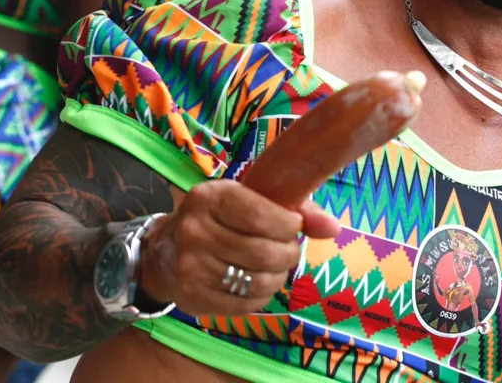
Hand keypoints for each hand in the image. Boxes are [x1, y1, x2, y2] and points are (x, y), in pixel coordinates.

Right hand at [136, 180, 340, 316]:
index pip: (264, 215)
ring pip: (256, 281)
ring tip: (276, 268)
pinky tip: (258, 285)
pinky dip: (261, 297)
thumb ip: (294, 208)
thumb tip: (334, 227)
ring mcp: (189, 266)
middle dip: (288, 254)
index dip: (290, 225)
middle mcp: (193, 229)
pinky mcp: (190, 296)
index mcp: (209, 196)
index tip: (294, 226)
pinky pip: (244, 305)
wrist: (167, 249)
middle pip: (263, 252)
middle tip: (290, 251)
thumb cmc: (221, 218)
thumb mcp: (249, 199)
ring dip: (278, 277)